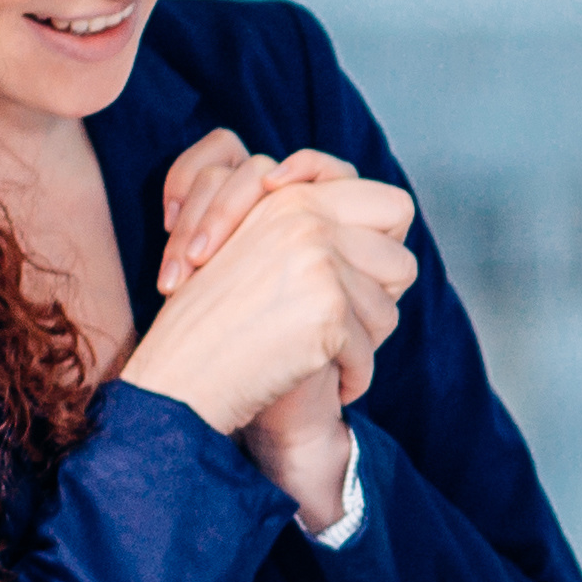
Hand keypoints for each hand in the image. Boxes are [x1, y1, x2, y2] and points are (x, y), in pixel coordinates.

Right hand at [122, 164, 415, 492]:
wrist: (179, 371)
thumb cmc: (214, 320)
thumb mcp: (257, 250)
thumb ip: (315, 231)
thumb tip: (394, 241)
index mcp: (293, 199)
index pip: (392, 205)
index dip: (391, 244)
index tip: (361, 277)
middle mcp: (309, 220)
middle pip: (402, 264)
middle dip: (382, 303)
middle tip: (347, 323)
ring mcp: (319, 262)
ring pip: (388, 313)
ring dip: (361, 345)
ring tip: (322, 355)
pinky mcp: (327, 310)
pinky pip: (367, 353)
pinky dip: (350, 376)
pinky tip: (325, 382)